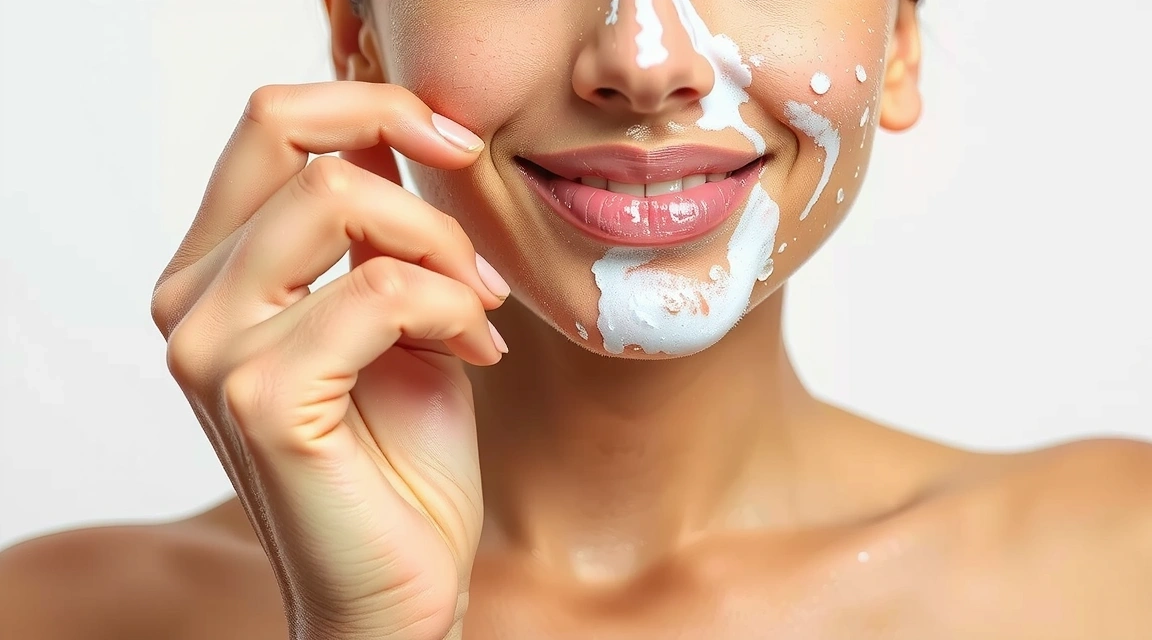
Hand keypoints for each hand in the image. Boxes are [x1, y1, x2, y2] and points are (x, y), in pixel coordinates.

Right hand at [151, 81, 506, 639]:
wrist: (398, 585)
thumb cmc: (403, 460)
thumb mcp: (397, 315)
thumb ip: (377, 232)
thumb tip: (398, 135)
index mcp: (217, 272)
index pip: (272, 123)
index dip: (375, 106)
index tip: (457, 144)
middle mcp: (191, 299)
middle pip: (291, 137)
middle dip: (414, 164)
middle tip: (477, 247)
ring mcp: (212, 348)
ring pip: (337, 201)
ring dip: (442, 249)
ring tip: (480, 312)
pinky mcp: (259, 398)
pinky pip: (376, 291)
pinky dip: (449, 308)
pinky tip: (477, 353)